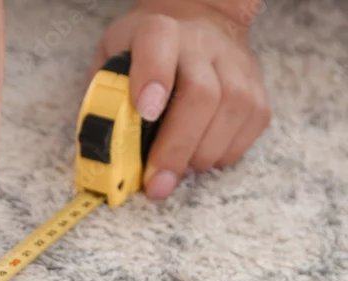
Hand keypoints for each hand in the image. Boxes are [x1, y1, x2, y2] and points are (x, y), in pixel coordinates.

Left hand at [94, 0, 270, 199]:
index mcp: (157, 31)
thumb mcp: (111, 59)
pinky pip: (252, 122)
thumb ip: (104, 95)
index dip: (153, 77)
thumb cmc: (142, 52)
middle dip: (177, 145)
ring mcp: (235, 63)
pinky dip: (227, 151)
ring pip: (233, 109)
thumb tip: (101, 147)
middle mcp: (202, 44)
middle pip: (201, 92)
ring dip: (202, 154)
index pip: (158, 43)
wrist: (195, 23)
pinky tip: (201, 160)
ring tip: (177, 174)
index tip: (145, 112)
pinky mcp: (256, 85)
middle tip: (157, 181)